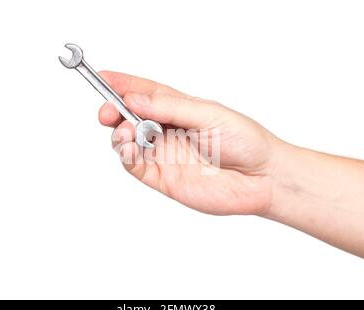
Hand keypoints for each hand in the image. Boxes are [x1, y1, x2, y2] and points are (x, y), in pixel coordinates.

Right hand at [98, 71, 279, 215]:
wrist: (262, 178)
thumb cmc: (244, 140)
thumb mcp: (208, 115)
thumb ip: (170, 108)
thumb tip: (134, 99)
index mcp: (180, 109)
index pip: (144, 93)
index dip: (122, 85)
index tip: (102, 77)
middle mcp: (168, 130)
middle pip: (130, 116)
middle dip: (113, 110)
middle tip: (107, 110)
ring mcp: (164, 154)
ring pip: (128, 141)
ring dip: (120, 133)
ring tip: (128, 131)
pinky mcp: (163, 177)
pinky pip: (135, 165)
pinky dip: (126, 155)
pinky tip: (130, 148)